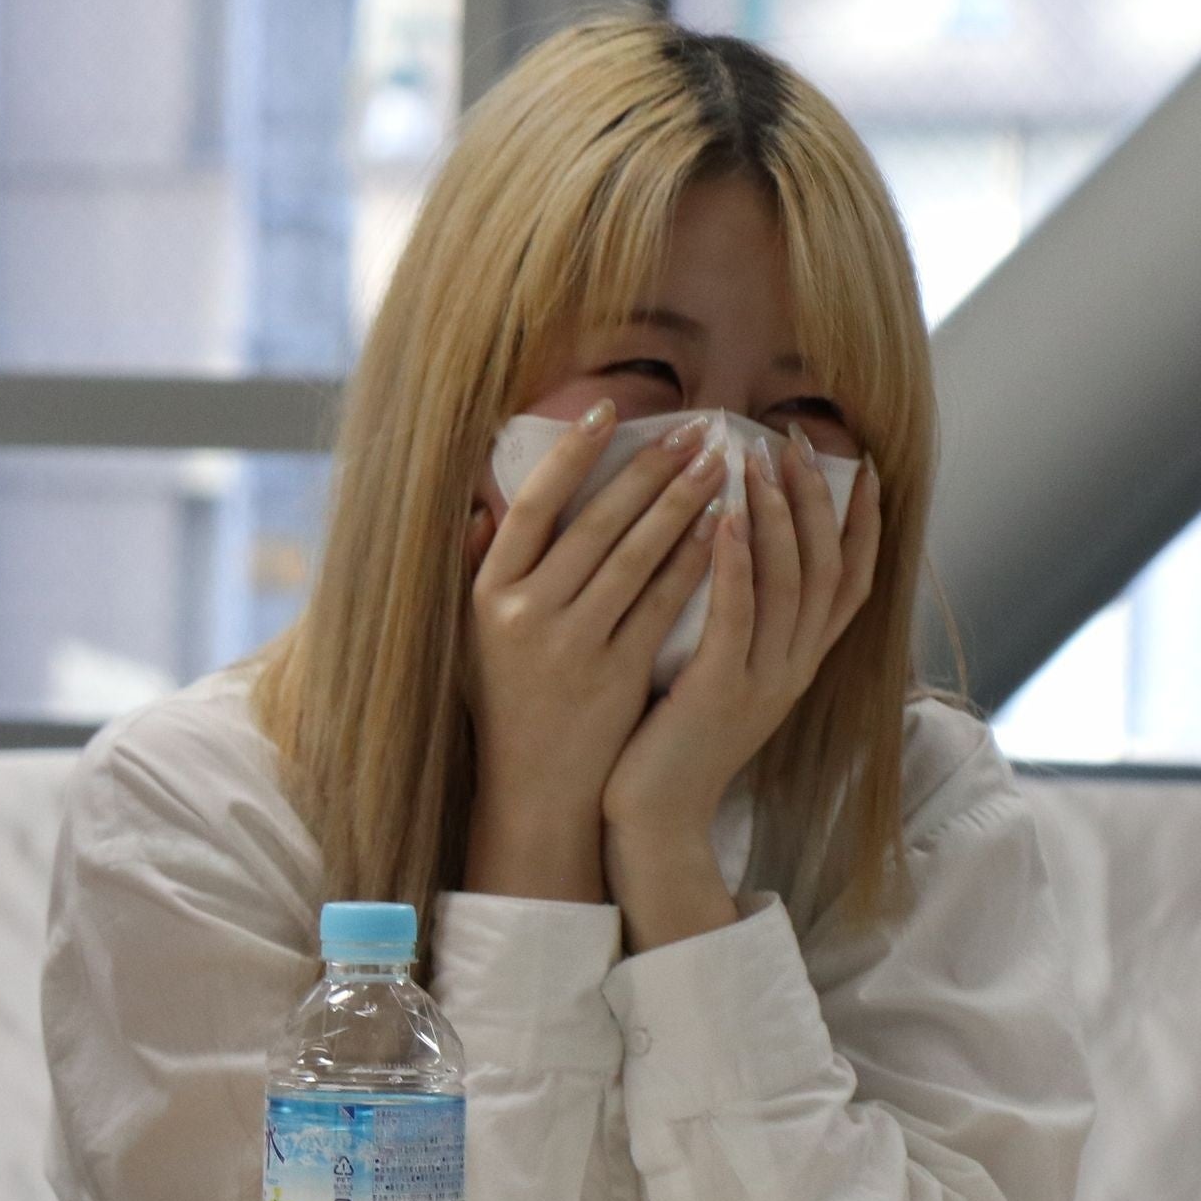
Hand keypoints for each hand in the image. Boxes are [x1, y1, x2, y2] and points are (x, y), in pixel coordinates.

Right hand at [460, 406, 725, 902]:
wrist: (535, 791)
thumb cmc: (507, 703)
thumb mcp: (475, 636)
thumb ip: (480, 568)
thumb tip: (483, 503)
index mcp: (489, 595)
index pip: (532, 506)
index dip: (571, 454)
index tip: (610, 409)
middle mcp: (526, 616)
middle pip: (594, 525)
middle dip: (648, 471)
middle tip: (694, 430)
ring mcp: (572, 646)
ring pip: (635, 559)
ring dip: (681, 506)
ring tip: (718, 465)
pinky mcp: (616, 675)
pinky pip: (663, 606)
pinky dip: (694, 563)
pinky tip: (725, 531)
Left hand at [602, 430, 880, 948]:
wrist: (654, 823)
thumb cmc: (670, 742)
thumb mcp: (719, 675)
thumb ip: (736, 622)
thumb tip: (733, 552)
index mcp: (799, 663)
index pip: (850, 579)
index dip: (860, 521)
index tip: (861, 464)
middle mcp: (794, 668)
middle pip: (825, 567)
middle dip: (815, 498)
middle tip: (797, 439)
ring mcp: (762, 681)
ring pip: (786, 583)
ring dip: (775, 516)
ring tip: (759, 458)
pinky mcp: (719, 692)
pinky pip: (734, 616)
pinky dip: (733, 564)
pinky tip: (720, 518)